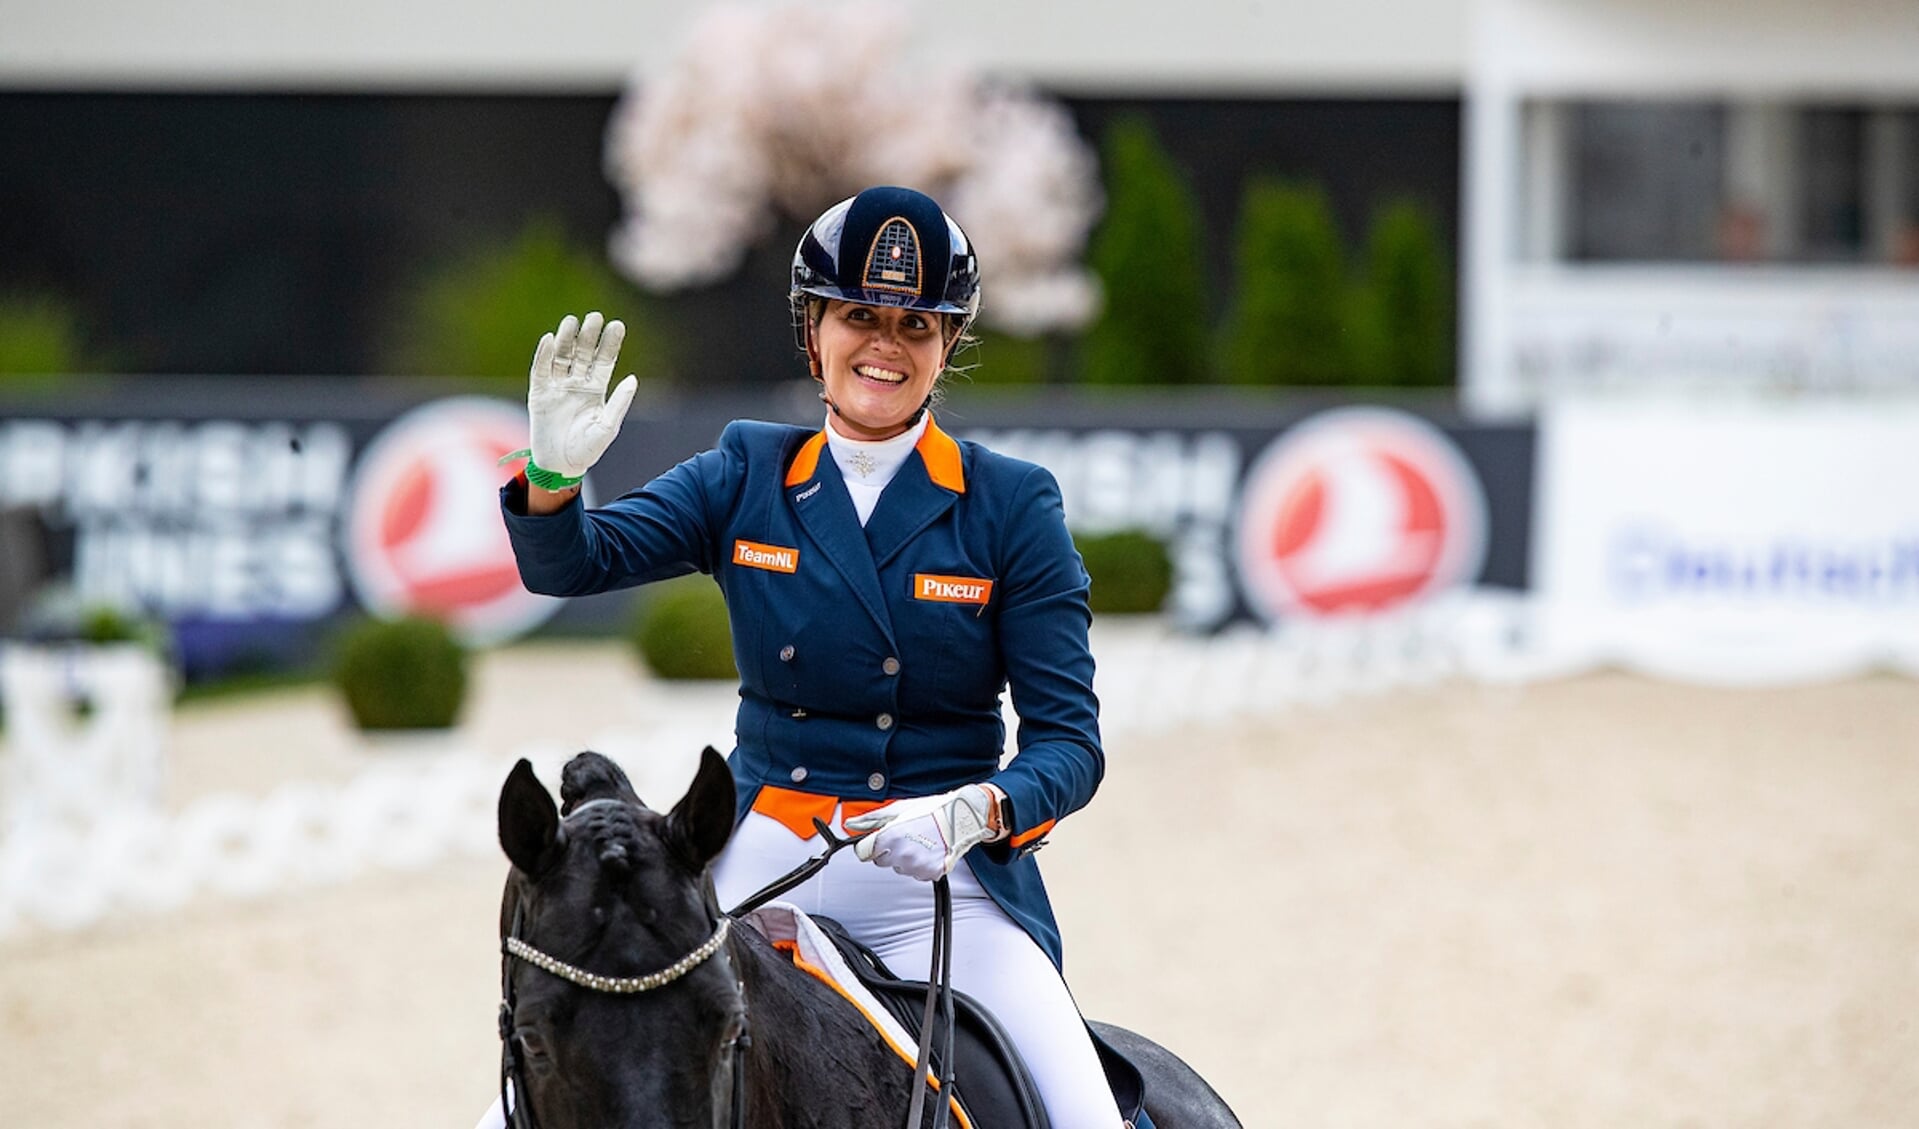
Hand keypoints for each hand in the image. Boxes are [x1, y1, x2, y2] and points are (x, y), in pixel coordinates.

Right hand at [527, 312, 639, 481]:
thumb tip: (634, 379)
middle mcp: (577, 384)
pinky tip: (550, 339)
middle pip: (583, 354)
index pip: (604, 361)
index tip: (617, 325)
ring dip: (566, 339)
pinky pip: (541, 370)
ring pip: (562, 357)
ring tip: (572, 321)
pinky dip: (544, 355)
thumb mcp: (607, 427)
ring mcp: (557, 387)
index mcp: (596, 390)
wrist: (560, 466)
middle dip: (589, 336)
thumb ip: (619, 403)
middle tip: (595, 317)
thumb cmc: (587, 449)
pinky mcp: (539, 393)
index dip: (610, 343)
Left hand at [848, 784, 1002, 881]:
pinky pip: (917, 874)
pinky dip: (922, 865)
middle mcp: (902, 855)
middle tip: (907, 836)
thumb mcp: (898, 809)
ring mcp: (917, 867)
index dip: (870, 845)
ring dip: (907, 858)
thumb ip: (871, 820)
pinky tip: (930, 850)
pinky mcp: (931, 873)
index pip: (863, 853)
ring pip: (900, 868)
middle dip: (890, 850)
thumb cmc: (932, 809)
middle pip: (881, 861)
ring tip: (922, 841)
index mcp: (890, 838)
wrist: (963, 816)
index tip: (879, 840)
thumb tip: (851, 825)